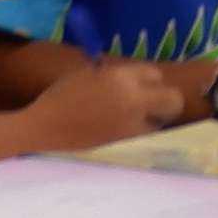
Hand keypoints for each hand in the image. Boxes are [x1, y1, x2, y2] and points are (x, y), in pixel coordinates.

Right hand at [3, 60, 194, 148]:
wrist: (44, 127)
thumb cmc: (60, 96)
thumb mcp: (88, 74)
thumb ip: (114, 74)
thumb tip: (134, 77)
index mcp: (121, 76)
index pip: (155, 73)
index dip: (150, 80)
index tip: (144, 85)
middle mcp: (132, 99)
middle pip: (173, 99)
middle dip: (167, 101)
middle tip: (156, 104)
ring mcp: (130, 124)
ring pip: (160, 122)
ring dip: (153, 120)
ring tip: (136, 120)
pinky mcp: (124, 143)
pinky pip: (143, 136)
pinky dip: (139, 133)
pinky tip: (124, 130)